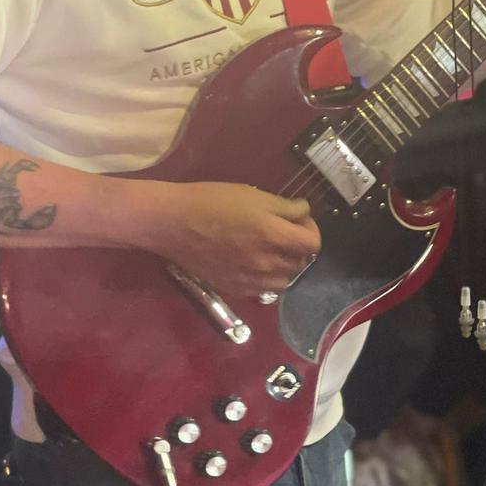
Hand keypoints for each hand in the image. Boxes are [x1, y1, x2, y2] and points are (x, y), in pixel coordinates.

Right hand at [153, 182, 320, 300]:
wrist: (173, 222)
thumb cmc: (212, 201)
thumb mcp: (253, 195)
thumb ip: (285, 207)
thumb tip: (305, 213)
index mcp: (272, 235)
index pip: (312, 244)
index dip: (311, 230)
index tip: (300, 221)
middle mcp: (265, 263)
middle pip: (300, 263)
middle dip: (298, 247)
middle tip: (284, 232)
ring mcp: (249, 280)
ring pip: (284, 281)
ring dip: (284, 266)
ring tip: (270, 251)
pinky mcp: (234, 289)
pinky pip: (263, 290)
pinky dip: (266, 279)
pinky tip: (253, 263)